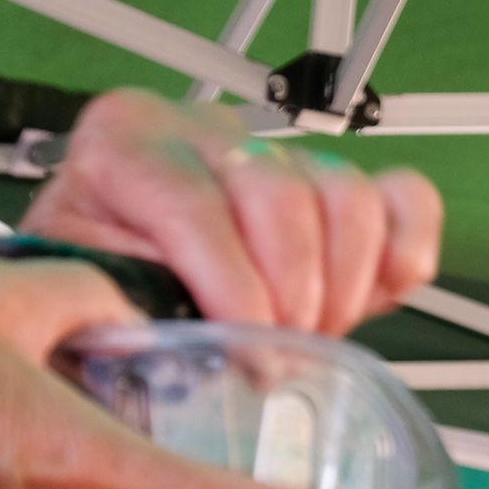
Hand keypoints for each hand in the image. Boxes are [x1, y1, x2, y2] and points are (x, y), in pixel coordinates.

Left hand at [20, 88, 442, 331]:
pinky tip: (367, 297)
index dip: (230, 287)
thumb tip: (186, 356)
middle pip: (282, 193)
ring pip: (350, 196)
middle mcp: (207, 132)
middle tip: (275, 355)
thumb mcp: (82, 304)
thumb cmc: (92, 299)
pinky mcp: (343, 182)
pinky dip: (403, 254)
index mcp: (126, 142)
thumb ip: (126, 317)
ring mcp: (282, 153)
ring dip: (342, 286)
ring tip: (307, 335)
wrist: (114, 293)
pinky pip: (406, 199)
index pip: (195, 204)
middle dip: (289, 294)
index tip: (246, 348)